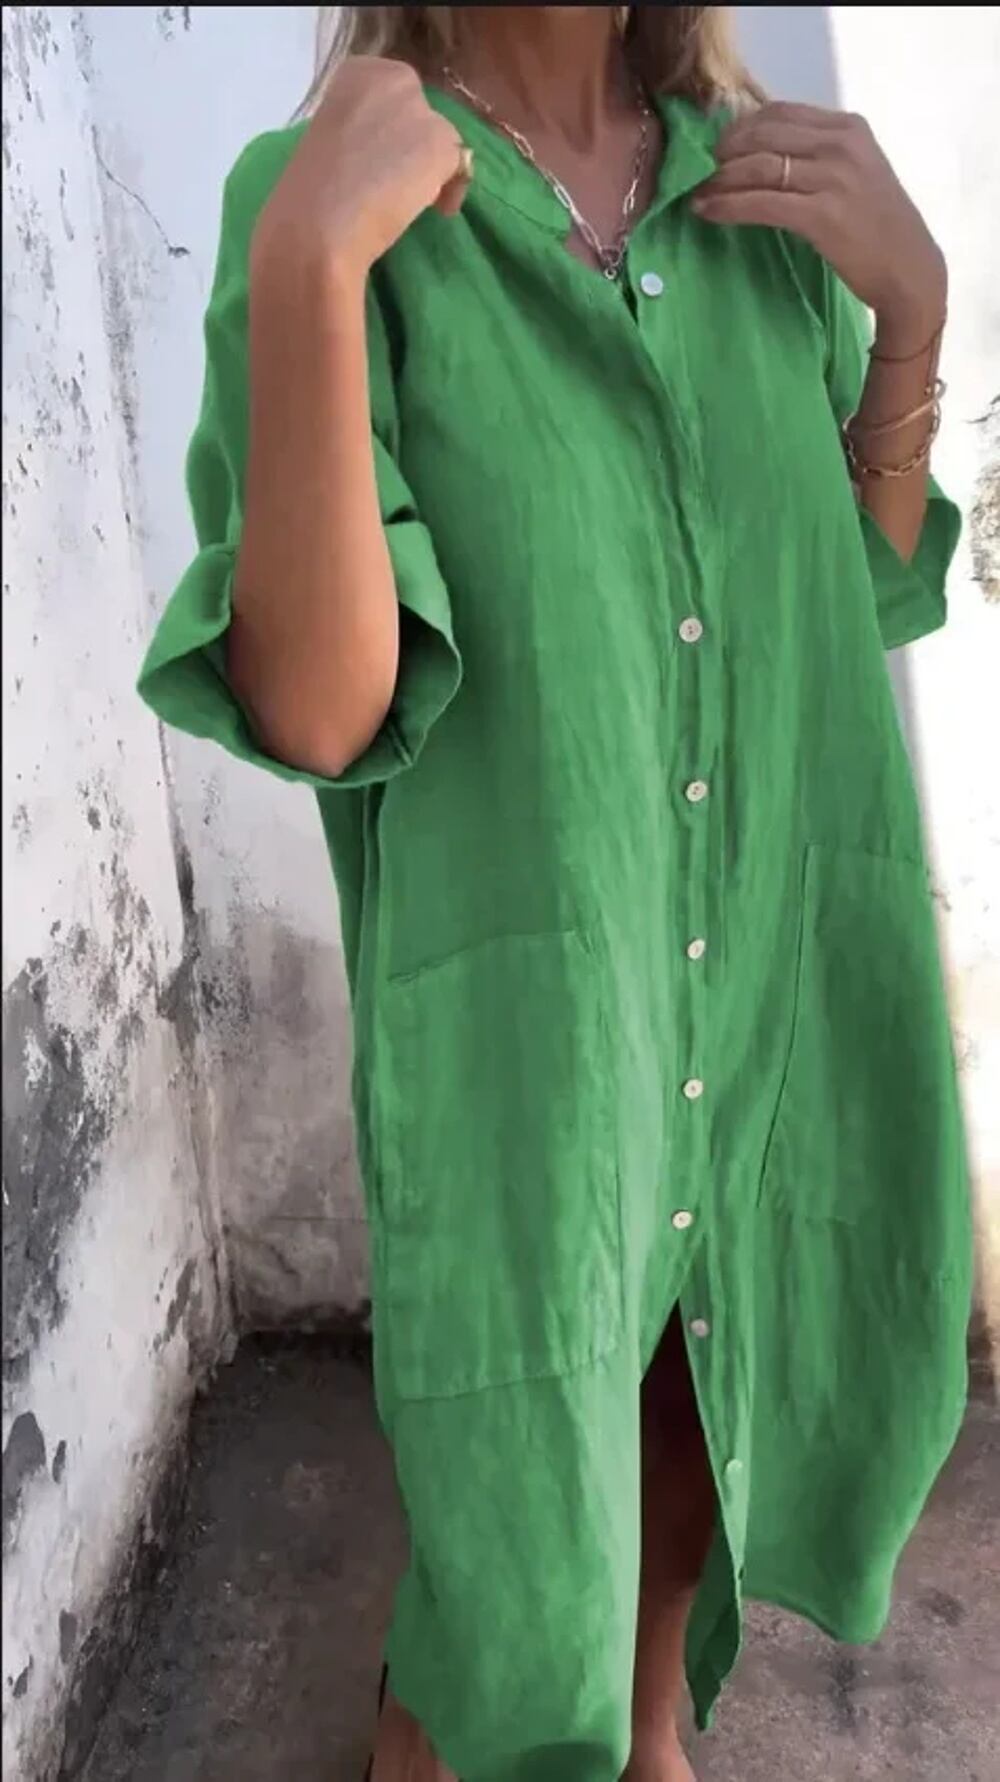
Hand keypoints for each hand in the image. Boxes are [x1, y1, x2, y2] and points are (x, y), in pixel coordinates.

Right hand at [253, 58, 469, 283]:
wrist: (317, 225)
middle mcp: (392, 79)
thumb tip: (391, 152)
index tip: (382, 160)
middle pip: (422, 115)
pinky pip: (460, 167)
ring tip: (409, 202)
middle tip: (399, 183)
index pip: (395, 94)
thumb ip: (363, 132)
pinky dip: (451, 191)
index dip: (394, 130)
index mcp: (357, 73)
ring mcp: (419, 108)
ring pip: (442, 141)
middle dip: (415, 147)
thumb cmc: (310, 194)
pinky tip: (432, 212)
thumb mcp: (332, 140)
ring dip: (432, 169)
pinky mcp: (441, 142)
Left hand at [692, 102, 946, 353]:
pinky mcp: (822, 215)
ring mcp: (833, 178)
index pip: (781, 111)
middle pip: (764, 134)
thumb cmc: (879, 228)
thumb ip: (819, 155)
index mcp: (849, 128)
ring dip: (720, 180)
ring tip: (699, 194)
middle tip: (703, 172)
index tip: (720, 148)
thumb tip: (761, 154)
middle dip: (725, 151)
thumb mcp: (856, 173)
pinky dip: (728, 206)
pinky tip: (708, 212)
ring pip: (759, 166)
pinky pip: (762, 203)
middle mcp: (841, 145)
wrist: (909, 269)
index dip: (741, 127)